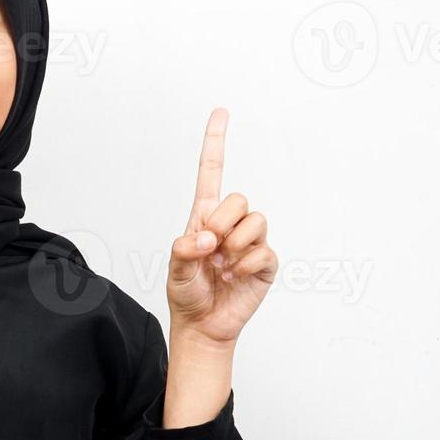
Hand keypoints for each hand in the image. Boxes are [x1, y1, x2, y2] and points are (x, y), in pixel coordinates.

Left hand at [166, 108, 277, 346]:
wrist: (202, 326)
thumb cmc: (186, 295)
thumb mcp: (174, 270)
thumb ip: (183, 250)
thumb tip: (206, 239)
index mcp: (203, 219)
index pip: (211, 174)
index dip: (215, 143)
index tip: (220, 112)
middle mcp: (229, 226)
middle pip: (238, 198)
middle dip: (222, 222)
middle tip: (209, 249)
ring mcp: (250, 243)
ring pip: (255, 220)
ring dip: (235, 245)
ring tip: (222, 267)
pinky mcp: (265, 263)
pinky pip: (263, 250)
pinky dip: (246, 265)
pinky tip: (234, 277)